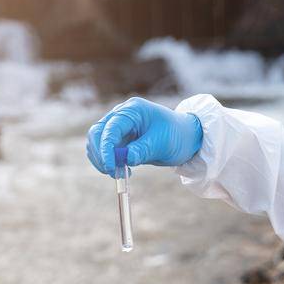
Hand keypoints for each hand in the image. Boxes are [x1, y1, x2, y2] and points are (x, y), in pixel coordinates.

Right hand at [86, 98, 203, 175]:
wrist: (186, 137)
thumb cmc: (177, 135)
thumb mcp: (162, 144)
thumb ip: (141, 150)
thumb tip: (123, 159)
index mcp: (132, 111)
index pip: (110, 128)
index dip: (106, 149)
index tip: (111, 168)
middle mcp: (121, 115)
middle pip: (97, 133)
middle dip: (100, 154)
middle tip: (113, 173)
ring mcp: (118, 126)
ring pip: (97, 142)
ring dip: (102, 159)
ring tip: (119, 173)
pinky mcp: (119, 138)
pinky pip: (104, 149)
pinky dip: (107, 161)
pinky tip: (122, 169)